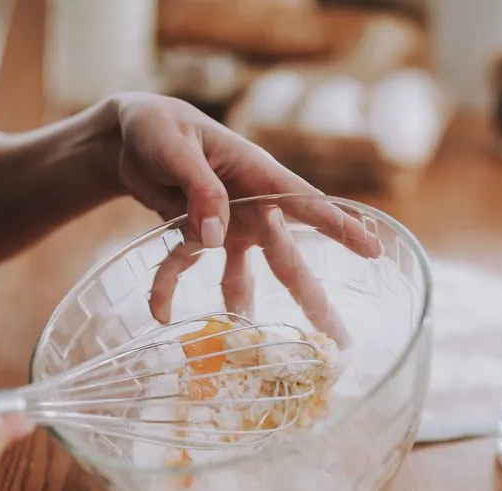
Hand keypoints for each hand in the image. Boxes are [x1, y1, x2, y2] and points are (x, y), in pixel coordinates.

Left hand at [110, 93, 380, 341]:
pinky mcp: (200, 237)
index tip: (372, 249)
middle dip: (311, 297)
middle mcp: (251, 206)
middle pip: (286, 256)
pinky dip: (169, 287)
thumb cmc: (158, 127)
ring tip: (257, 352)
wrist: (129, 135)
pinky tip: (159, 312)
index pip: (305, 203)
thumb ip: (200, 191)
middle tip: (336, 338)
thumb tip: (216, 238)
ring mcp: (227, 225)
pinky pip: (186, 268)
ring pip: (245, 274)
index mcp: (256, 174)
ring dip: (247, 309)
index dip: (339, 226)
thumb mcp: (175, 150)